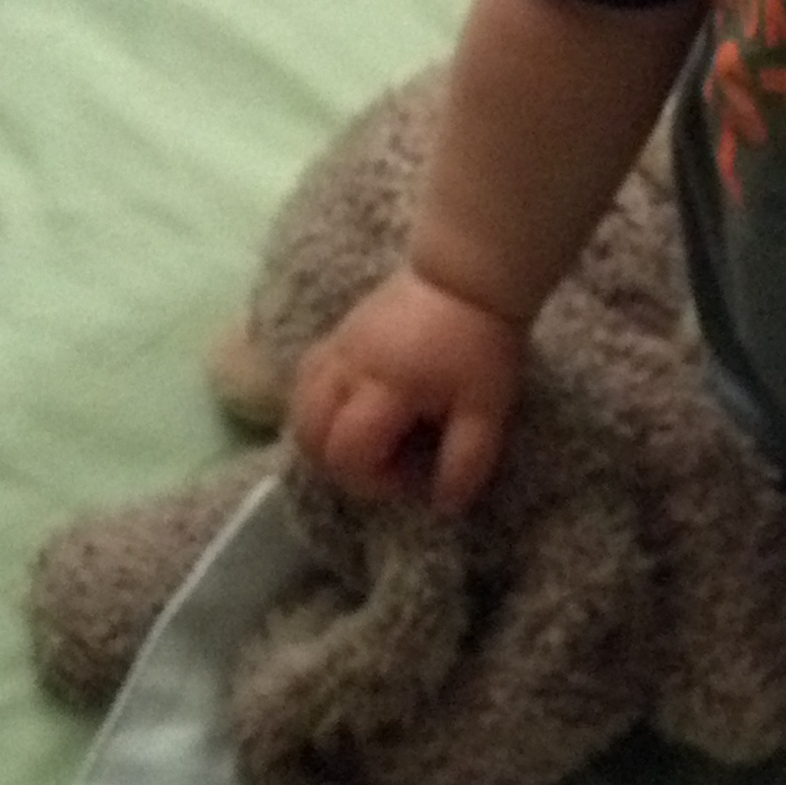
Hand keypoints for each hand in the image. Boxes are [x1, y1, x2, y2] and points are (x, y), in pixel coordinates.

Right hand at [288, 267, 527, 510]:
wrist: (468, 277)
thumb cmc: (481, 344)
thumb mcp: (487, 408)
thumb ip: (467, 459)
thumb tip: (445, 507)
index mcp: (386, 386)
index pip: (349, 452)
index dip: (375, 481)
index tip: (418, 475)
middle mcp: (348, 369)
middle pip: (309, 435)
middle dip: (342, 465)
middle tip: (390, 463)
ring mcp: (336, 349)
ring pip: (298, 407)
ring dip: (323, 438)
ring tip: (370, 441)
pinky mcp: (336, 336)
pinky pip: (305, 378)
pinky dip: (316, 406)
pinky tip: (351, 411)